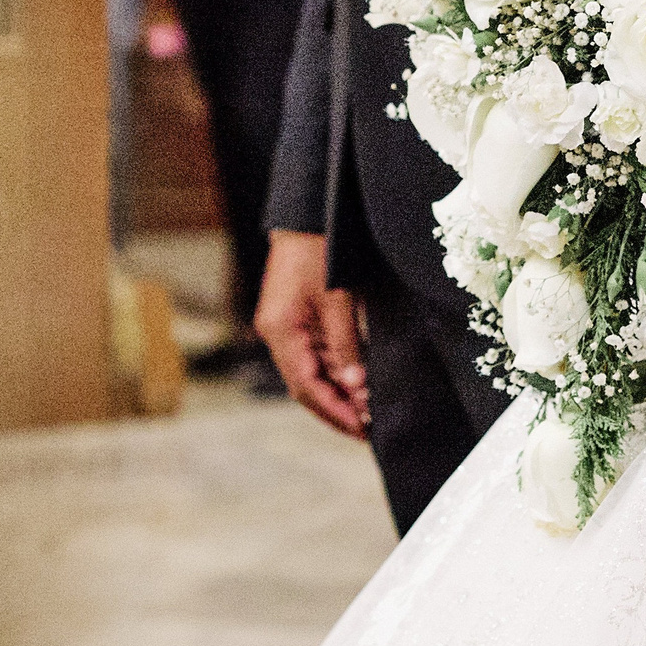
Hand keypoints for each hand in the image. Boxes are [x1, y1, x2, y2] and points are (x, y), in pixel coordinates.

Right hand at [255, 230, 369, 439]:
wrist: (306, 214)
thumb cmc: (319, 251)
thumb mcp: (338, 301)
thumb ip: (346, 346)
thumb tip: (357, 388)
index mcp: (281, 332)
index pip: (306, 387)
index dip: (335, 412)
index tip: (362, 429)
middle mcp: (277, 335)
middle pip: (306, 386)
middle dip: (336, 410)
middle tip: (367, 431)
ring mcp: (285, 327)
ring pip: (312, 373)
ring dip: (337, 393)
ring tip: (367, 413)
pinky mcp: (296, 319)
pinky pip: (315, 355)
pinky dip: (335, 372)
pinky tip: (356, 384)